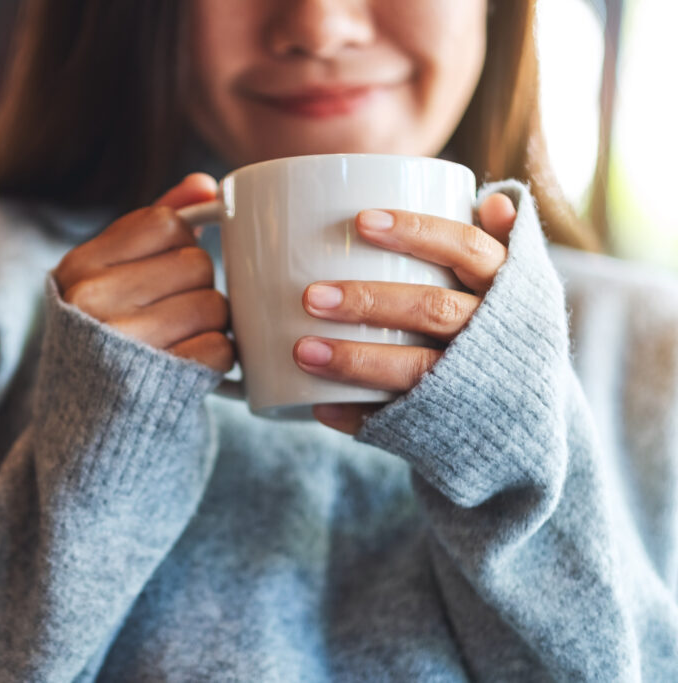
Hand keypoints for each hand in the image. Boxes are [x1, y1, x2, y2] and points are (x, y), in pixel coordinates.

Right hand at [52, 173, 234, 373]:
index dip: (180, 245)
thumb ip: (152, 224)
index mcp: (78, 267)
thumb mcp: (109, 275)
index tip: (163, 271)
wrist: (87, 423)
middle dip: (197, 287)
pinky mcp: (158, 382)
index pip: (166, 224)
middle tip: (173, 311)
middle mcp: (92, 303)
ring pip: (214, 305)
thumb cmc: (106, 335)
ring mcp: (124, 344)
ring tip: (180, 338)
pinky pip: (220, 348)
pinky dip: (216, 357)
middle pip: (196, 264)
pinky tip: (189, 364)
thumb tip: (207, 186)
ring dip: (210, 323)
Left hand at [293, 193, 517, 434]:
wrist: (534, 424)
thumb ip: (497, 246)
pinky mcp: (452, 428)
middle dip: (369, 302)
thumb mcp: (519, 292)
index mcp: (511, 291)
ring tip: (302, 350)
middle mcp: (496, 335)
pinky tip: (319, 405)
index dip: (417, 232)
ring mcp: (475, 384)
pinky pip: (401, 424)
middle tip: (310, 296)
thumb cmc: (506, 338)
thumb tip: (493, 201)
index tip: (360, 222)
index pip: (466, 249)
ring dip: (355, 360)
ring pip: (415, 369)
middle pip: (432, 310)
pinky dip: (358, 416)